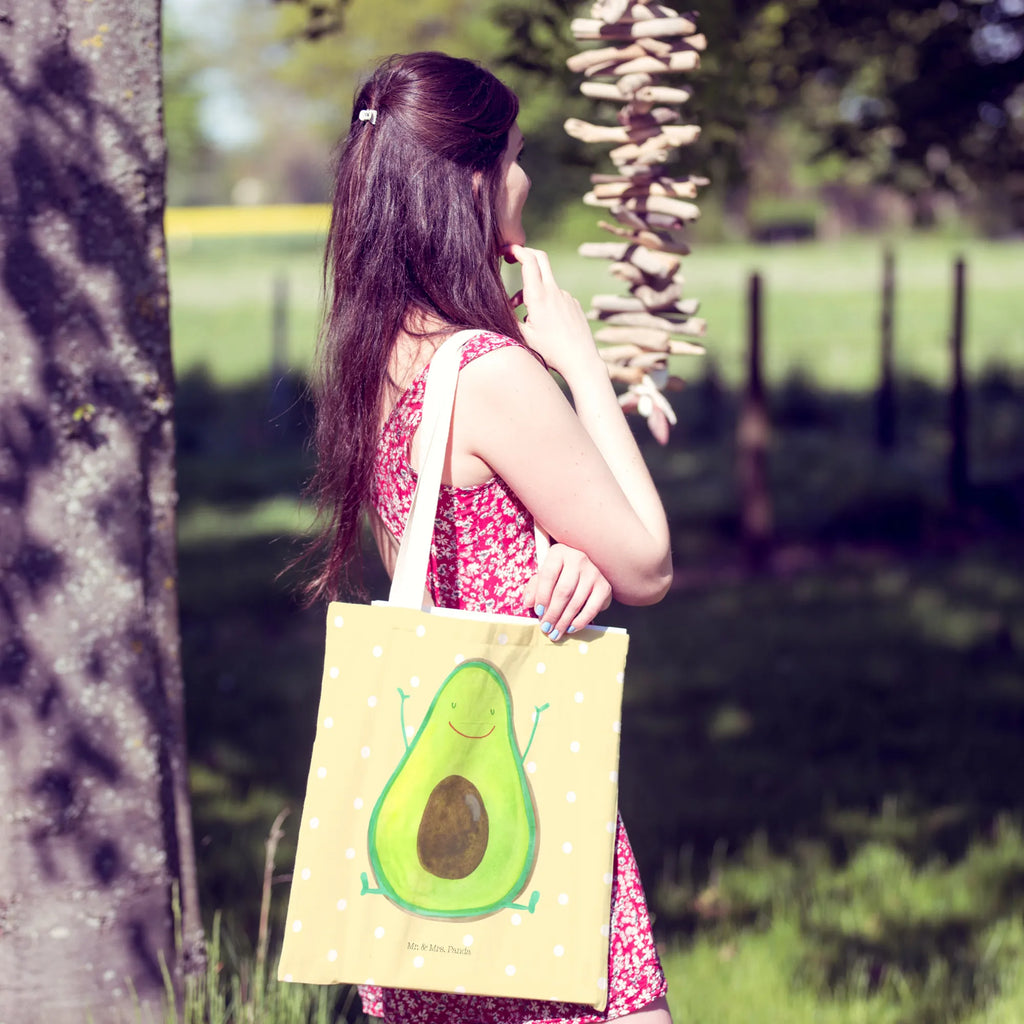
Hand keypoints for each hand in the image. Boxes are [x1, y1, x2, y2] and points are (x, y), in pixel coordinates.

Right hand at [503, 244, 601, 381]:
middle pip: (541, 258)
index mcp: (539, 296)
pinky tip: (545, 323)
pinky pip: (556, 296)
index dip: (516, 250)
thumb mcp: (523, 337)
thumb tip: (496, 309)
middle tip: (512, 258)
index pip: (529, 261)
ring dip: (532, 291)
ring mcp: (566, 296)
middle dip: (525, 254)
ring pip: (545, 283)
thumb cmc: (551, 351)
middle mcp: (554, 292)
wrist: (581, 360)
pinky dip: (545, 302)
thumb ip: (508, 319)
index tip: (506, 250)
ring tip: (524, 315)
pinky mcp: (573, 304)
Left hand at [523, 543, 612, 640]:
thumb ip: (534, 588)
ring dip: (564, 621)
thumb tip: (528, 602)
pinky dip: (580, 621)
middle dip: (553, 613)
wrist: (585, 572)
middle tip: (545, 628)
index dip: (541, 596)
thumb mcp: (544, 576)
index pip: (548, 575)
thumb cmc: (559, 574)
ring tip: (555, 632)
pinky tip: (571, 628)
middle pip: (563, 591)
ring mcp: (593, 572)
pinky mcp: (604, 587)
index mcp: (559, 553)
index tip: (538, 612)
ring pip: (576, 602)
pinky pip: (591, 608)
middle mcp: (578, 559)